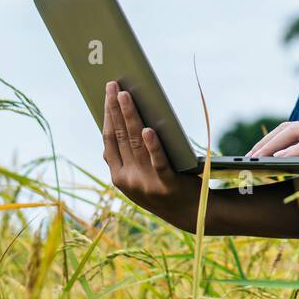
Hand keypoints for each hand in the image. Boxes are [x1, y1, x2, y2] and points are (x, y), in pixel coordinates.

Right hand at [101, 80, 203, 228]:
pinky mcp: (167, 184)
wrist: (191, 213)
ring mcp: (146, 183)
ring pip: (135, 143)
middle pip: (120, 137)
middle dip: (115, 108)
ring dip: (130, 117)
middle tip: (114, 85)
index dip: (107, 115)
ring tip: (126, 96)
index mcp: (118, 177)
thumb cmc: (165, 184)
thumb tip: (125, 115)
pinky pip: (159, 161)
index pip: (109, 139)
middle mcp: (128, 180)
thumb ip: (131, 154)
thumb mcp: (140, 174)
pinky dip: (153, 145)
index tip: (107, 93)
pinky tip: (149, 129)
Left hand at [246, 115, 298, 158]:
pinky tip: (278, 162)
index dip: (274, 138)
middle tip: (248, 157)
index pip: (295, 128)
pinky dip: (292, 151)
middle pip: (288, 128)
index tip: (258, 152)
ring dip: (272, 145)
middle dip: (266, 141)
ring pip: (294, 132)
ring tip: (255, 159)